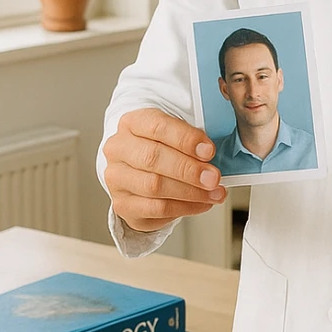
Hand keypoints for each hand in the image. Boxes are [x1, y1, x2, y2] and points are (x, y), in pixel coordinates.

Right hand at [103, 107, 226, 231]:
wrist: (142, 172)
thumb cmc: (164, 150)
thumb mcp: (177, 135)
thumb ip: (193, 140)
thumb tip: (212, 154)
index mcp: (132, 123)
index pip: (157, 126)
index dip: (186, 139)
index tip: (209, 151)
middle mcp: (118, 149)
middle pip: (152, 158)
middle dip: (189, 169)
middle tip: (214, 178)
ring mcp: (116, 178)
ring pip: (154, 186)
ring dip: (191, 192)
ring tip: (214, 193)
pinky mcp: (123, 204)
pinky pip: (156, 209)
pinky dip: (184, 207)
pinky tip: (201, 203)